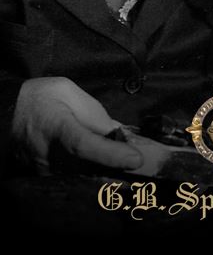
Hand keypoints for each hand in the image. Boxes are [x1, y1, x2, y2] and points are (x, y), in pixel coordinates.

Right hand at [11, 77, 143, 173]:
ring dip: (106, 174)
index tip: (136, 158)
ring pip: (83, 180)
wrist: (7, 112)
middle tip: (137, 163)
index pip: (84, 145)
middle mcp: (48, 155)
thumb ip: (94, 113)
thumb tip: (118, 133)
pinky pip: (73, 181)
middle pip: (88, 170)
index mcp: (57, 127)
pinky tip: (104, 168)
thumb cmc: (40, 98)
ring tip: (124, 165)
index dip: (111, 154)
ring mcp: (43, 171)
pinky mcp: (43, 180)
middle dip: (117, 169)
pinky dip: (91, 176)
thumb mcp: (68, 91)